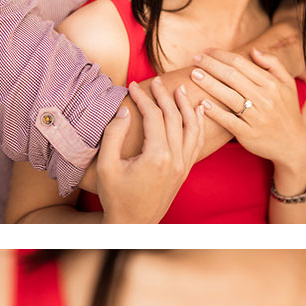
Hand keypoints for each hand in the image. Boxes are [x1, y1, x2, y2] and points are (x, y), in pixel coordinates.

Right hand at [93, 77, 205, 222]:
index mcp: (156, 156)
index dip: (144, 98)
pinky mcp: (185, 170)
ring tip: (181, 89)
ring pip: (192, 127)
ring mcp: (183, 165)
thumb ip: (114, 136)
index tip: (133, 86)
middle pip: (174, 118)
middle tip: (156, 81)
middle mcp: (175, 159)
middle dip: (165, 96)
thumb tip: (125, 111)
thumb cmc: (115, 196)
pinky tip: (198, 112)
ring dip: (186, 106)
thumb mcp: (106, 166)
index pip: (154, 117)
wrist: (133, 224)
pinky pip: (197, 141)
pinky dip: (198, 123)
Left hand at [191, 48, 305, 182]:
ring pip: (229, 97)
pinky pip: (229, 121)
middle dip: (211, 65)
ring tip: (194, 75)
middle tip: (195, 59)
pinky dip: (215, 112)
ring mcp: (257, 117)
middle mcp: (265, 98)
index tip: (206, 52)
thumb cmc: (286, 110)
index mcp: (272, 84)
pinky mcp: (249, 134)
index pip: (241, 64)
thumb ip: (273, 65)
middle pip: (232, 77)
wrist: (293, 143)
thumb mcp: (288, 84)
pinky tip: (202, 103)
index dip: (221, 56)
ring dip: (209, 84)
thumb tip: (253, 50)